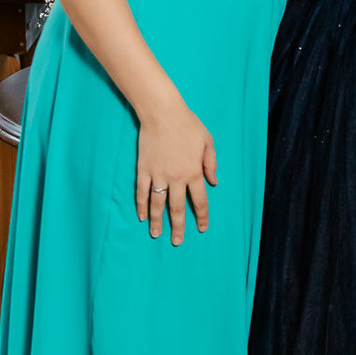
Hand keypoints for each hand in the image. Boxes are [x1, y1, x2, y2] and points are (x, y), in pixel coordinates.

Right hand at [136, 96, 216, 243]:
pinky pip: (142, 192)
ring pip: (158, 204)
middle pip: (177, 208)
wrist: (162, 113)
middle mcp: (177, 178)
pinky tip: (142, 216)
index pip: (199, 201)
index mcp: (194, 172)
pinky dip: (141, 205)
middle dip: (178, 227)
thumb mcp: (208, 142)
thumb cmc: (188, 125)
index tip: (201, 228)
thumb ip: (211, 163)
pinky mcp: (144, 170)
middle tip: (177, 241)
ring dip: (157, 221)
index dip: (201, 216)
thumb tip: (214, 182)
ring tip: (156, 235)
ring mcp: (158, 175)